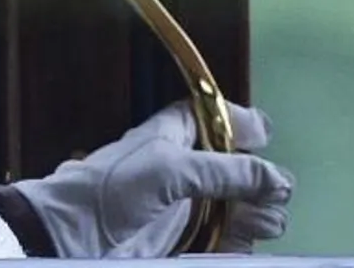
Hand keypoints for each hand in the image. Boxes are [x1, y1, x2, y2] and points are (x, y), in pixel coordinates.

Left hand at [6, 101, 294, 257]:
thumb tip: (275, 176)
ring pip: (240, 204)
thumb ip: (224, 170)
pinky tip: (248, 238)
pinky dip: (243, 239)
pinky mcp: (189, 237)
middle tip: (272, 191)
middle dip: (260, 177)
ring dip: (260, 211)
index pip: (214, 115)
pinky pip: (230, 237)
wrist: (79, 234)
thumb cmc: (115, 187)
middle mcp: (185, 166)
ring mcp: (189, 203)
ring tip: (263, 219)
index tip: (264, 134)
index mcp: (174, 133)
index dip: (240, 121)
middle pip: (238, 166)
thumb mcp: (171, 168)